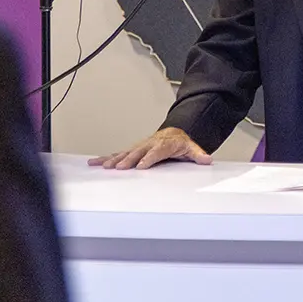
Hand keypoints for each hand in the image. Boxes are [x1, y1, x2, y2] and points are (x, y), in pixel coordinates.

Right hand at [89, 128, 210, 169]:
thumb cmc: (180, 143)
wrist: (173, 133)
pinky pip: (119, 153)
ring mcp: (140, 147)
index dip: (148, 158)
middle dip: (128, 160)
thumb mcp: (192, 148)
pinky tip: (96, 163)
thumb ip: (198, 154)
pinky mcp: (133, 150)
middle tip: (120, 167)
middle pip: (138, 152)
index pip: (156, 152)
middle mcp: (150, 144)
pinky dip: (106, 158)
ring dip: (115, 160)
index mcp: (164, 144)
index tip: (141, 166)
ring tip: (104, 166)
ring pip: (126, 152)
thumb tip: (206, 159)